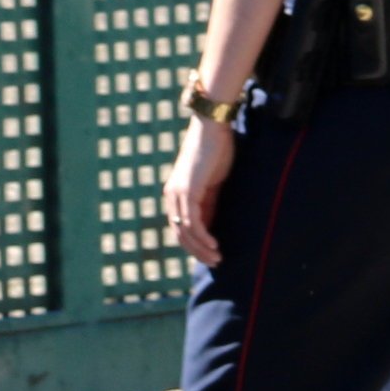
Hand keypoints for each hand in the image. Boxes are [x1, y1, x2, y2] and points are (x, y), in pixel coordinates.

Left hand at [165, 117, 238, 271]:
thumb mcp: (212, 183)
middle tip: (215, 263)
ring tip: (218, 258)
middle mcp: (172, 195)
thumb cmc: (215, 150)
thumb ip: (209, 202)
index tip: (210, 255)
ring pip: (185, 231)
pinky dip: (203, 237)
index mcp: (176, 193)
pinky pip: (193, 222)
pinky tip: (215, 245)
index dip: (194, 244)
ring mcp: (178, 194)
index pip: (180, 227)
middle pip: (180, 234)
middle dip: (197, 251)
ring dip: (201, 248)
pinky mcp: (187, 191)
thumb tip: (212, 225)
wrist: (212, 127)